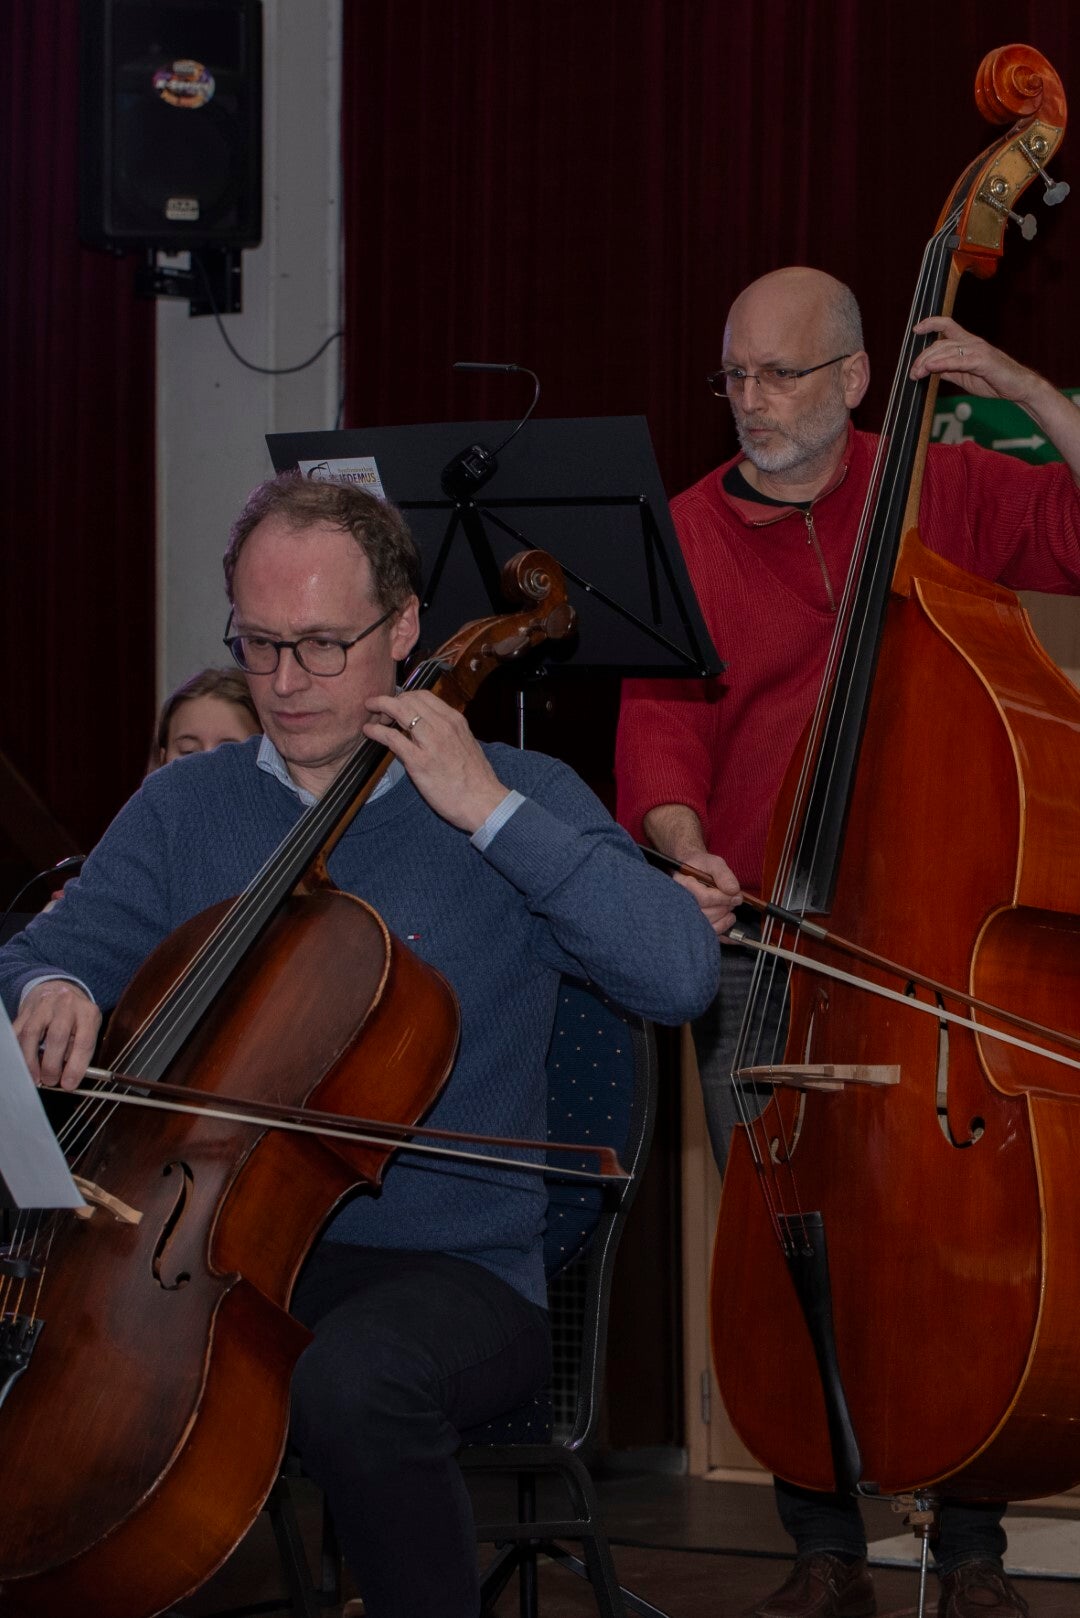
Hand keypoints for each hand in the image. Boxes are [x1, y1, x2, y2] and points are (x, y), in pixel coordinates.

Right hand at [14, 980, 100, 1090]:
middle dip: (51, 1065)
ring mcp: (43, 1006)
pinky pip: (16, 1032)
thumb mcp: (88, 1029)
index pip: (84, 1042)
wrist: (60, 990)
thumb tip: (68, 1078)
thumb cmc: (77, 1017)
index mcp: (87, 1013)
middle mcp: (66, 1005)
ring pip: (31, 1034)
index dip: (76, 1067)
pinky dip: (18, 1051)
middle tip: (50, 1081)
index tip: (68, 1085)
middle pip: (56, 1037)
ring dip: (31, 1061)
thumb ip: (80, 1051)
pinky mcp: (25, 1011)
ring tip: (35, 1077)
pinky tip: (22, 1064)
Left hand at [363, 691, 509, 832]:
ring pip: (399, 710)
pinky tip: (369, 731)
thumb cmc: (476, 780)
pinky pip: (392, 737)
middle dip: (390, 700)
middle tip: (380, 711)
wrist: (484, 802)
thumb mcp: (465, 745)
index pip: (424, 695)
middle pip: (408, 699)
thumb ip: (447, 734)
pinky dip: (377, 731)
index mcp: (455, 721)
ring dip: (380, 708)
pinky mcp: (419, 761)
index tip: (396, 704)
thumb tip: (429, 730)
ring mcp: (430, 742)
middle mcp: (443, 725)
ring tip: (371, 715)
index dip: (405, 696)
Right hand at [674, 850, 742, 936]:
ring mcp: (684, 916)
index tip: (736, 894)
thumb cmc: (700, 867)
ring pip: (707, 925)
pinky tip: (729, 919)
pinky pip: (709, 934)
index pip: (704, 898)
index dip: (724, 898)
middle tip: (732, 899)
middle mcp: (680, 903)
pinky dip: (723, 928)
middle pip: (706, 914)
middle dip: (725, 906)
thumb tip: (734, 891)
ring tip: (728, 907)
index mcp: (682, 885)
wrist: (690, 871)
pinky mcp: (692, 926)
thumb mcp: (712, 863)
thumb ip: (723, 874)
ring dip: (724, 917)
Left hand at [910, 316, 1042, 406]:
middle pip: (941, 343)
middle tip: (912, 372)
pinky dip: (942, 363)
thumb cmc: (994, 381)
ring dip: (928, 362)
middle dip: (922, 357)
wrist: (1019, 388)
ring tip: (916, 373)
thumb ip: (949, 370)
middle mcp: (972, 343)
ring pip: (947, 351)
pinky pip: (958, 361)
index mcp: (968, 343)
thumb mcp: (964, 376)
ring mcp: (978, 350)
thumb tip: (932, 369)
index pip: (948, 326)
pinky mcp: (983, 361)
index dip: (931, 323)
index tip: (916, 329)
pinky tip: (930, 367)